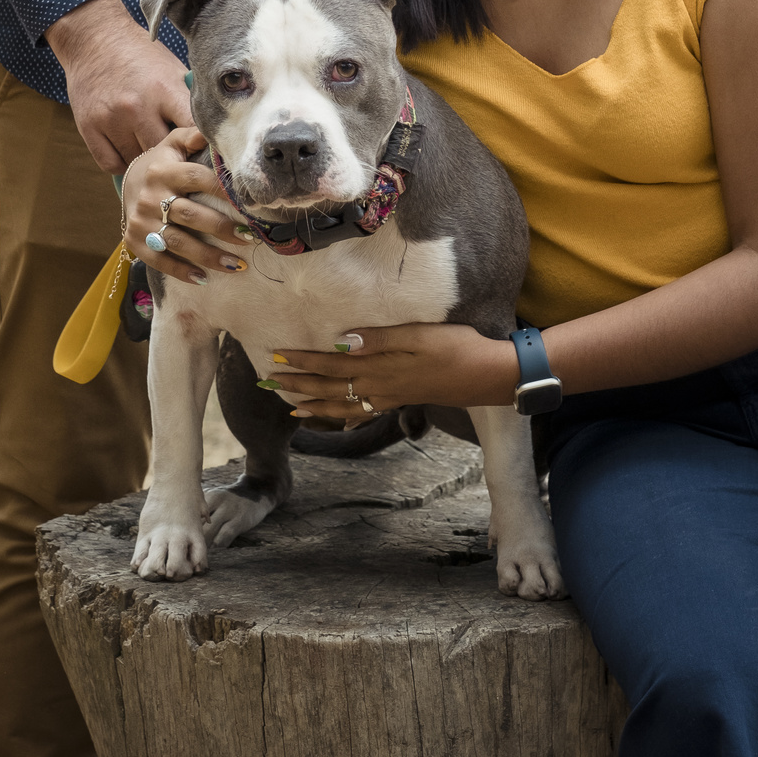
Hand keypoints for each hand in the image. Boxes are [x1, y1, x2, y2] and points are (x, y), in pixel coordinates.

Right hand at [47, 0, 191, 173]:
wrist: (94, 37)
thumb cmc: (140, 54)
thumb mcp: (171, 69)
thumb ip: (187, 100)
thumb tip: (210, 133)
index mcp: (164, 90)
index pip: (193, 132)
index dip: (201, 146)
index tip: (205, 152)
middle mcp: (137, 107)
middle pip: (164, 153)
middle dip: (173, 156)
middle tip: (177, 156)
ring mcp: (110, 119)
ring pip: (137, 162)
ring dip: (146, 161)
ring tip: (151, 150)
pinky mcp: (88, 126)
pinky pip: (112, 165)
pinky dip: (122, 163)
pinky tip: (129, 151)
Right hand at [121, 131, 257, 284]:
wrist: (129, 184)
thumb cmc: (163, 163)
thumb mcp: (173, 144)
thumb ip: (192, 135)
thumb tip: (212, 127)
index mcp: (163, 170)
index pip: (196, 179)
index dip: (222, 190)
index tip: (247, 203)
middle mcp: (149, 196)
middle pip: (190, 215)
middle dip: (221, 228)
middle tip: (249, 238)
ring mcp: (141, 222)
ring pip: (178, 242)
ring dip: (209, 256)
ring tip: (238, 264)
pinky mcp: (135, 242)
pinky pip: (160, 260)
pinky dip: (182, 271)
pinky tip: (204, 278)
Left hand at [270, 324, 516, 419]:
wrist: (488, 375)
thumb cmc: (456, 347)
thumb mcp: (418, 335)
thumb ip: (379, 339)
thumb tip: (341, 342)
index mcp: (380, 369)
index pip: (332, 366)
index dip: (303, 362)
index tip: (277, 358)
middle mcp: (380, 387)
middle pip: (331, 389)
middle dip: (299, 385)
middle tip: (269, 383)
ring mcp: (390, 397)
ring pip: (344, 406)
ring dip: (316, 405)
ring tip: (293, 408)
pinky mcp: (402, 399)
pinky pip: (365, 412)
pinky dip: (346, 417)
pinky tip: (341, 421)